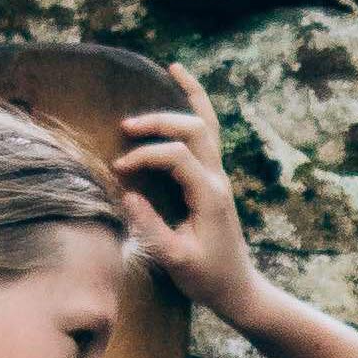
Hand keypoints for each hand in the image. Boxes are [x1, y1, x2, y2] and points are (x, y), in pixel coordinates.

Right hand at [113, 65, 262, 319]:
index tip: (120, 171)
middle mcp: (217, 180)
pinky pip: (209, 134)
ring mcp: (219, 176)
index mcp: (209, 196)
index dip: (145, 157)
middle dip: (158, 122)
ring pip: (208, 123)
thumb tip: (126, 194)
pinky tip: (184, 87)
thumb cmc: (206, 279)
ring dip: (188, 97)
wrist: (238, 289)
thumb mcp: (175, 260)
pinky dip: (198, 107)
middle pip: (192, 129)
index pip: (176, 157)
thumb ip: (150, 227)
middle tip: (126, 127)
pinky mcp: (215, 179)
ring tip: (171, 68)